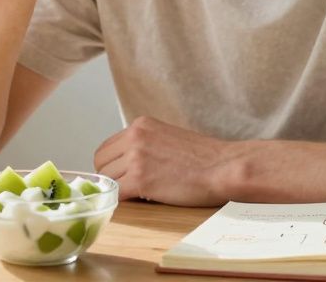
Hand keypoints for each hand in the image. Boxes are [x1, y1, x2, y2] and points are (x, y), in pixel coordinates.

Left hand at [93, 116, 235, 206]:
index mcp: (140, 125)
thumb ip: (145, 145)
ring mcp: (136, 157)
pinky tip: (140, 201)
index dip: (112, 165)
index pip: (107, 147)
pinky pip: (116, 194)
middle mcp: (134, 136)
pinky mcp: (140, 179)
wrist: (224, 167)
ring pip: (107, 179)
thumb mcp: (168, 138)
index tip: (121, 176)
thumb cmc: (205, 158)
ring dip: (120, 190)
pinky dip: (123, 201)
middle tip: (129, 188)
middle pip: (101, 163)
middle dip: (111, 177)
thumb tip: (125, 163)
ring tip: (141, 194)